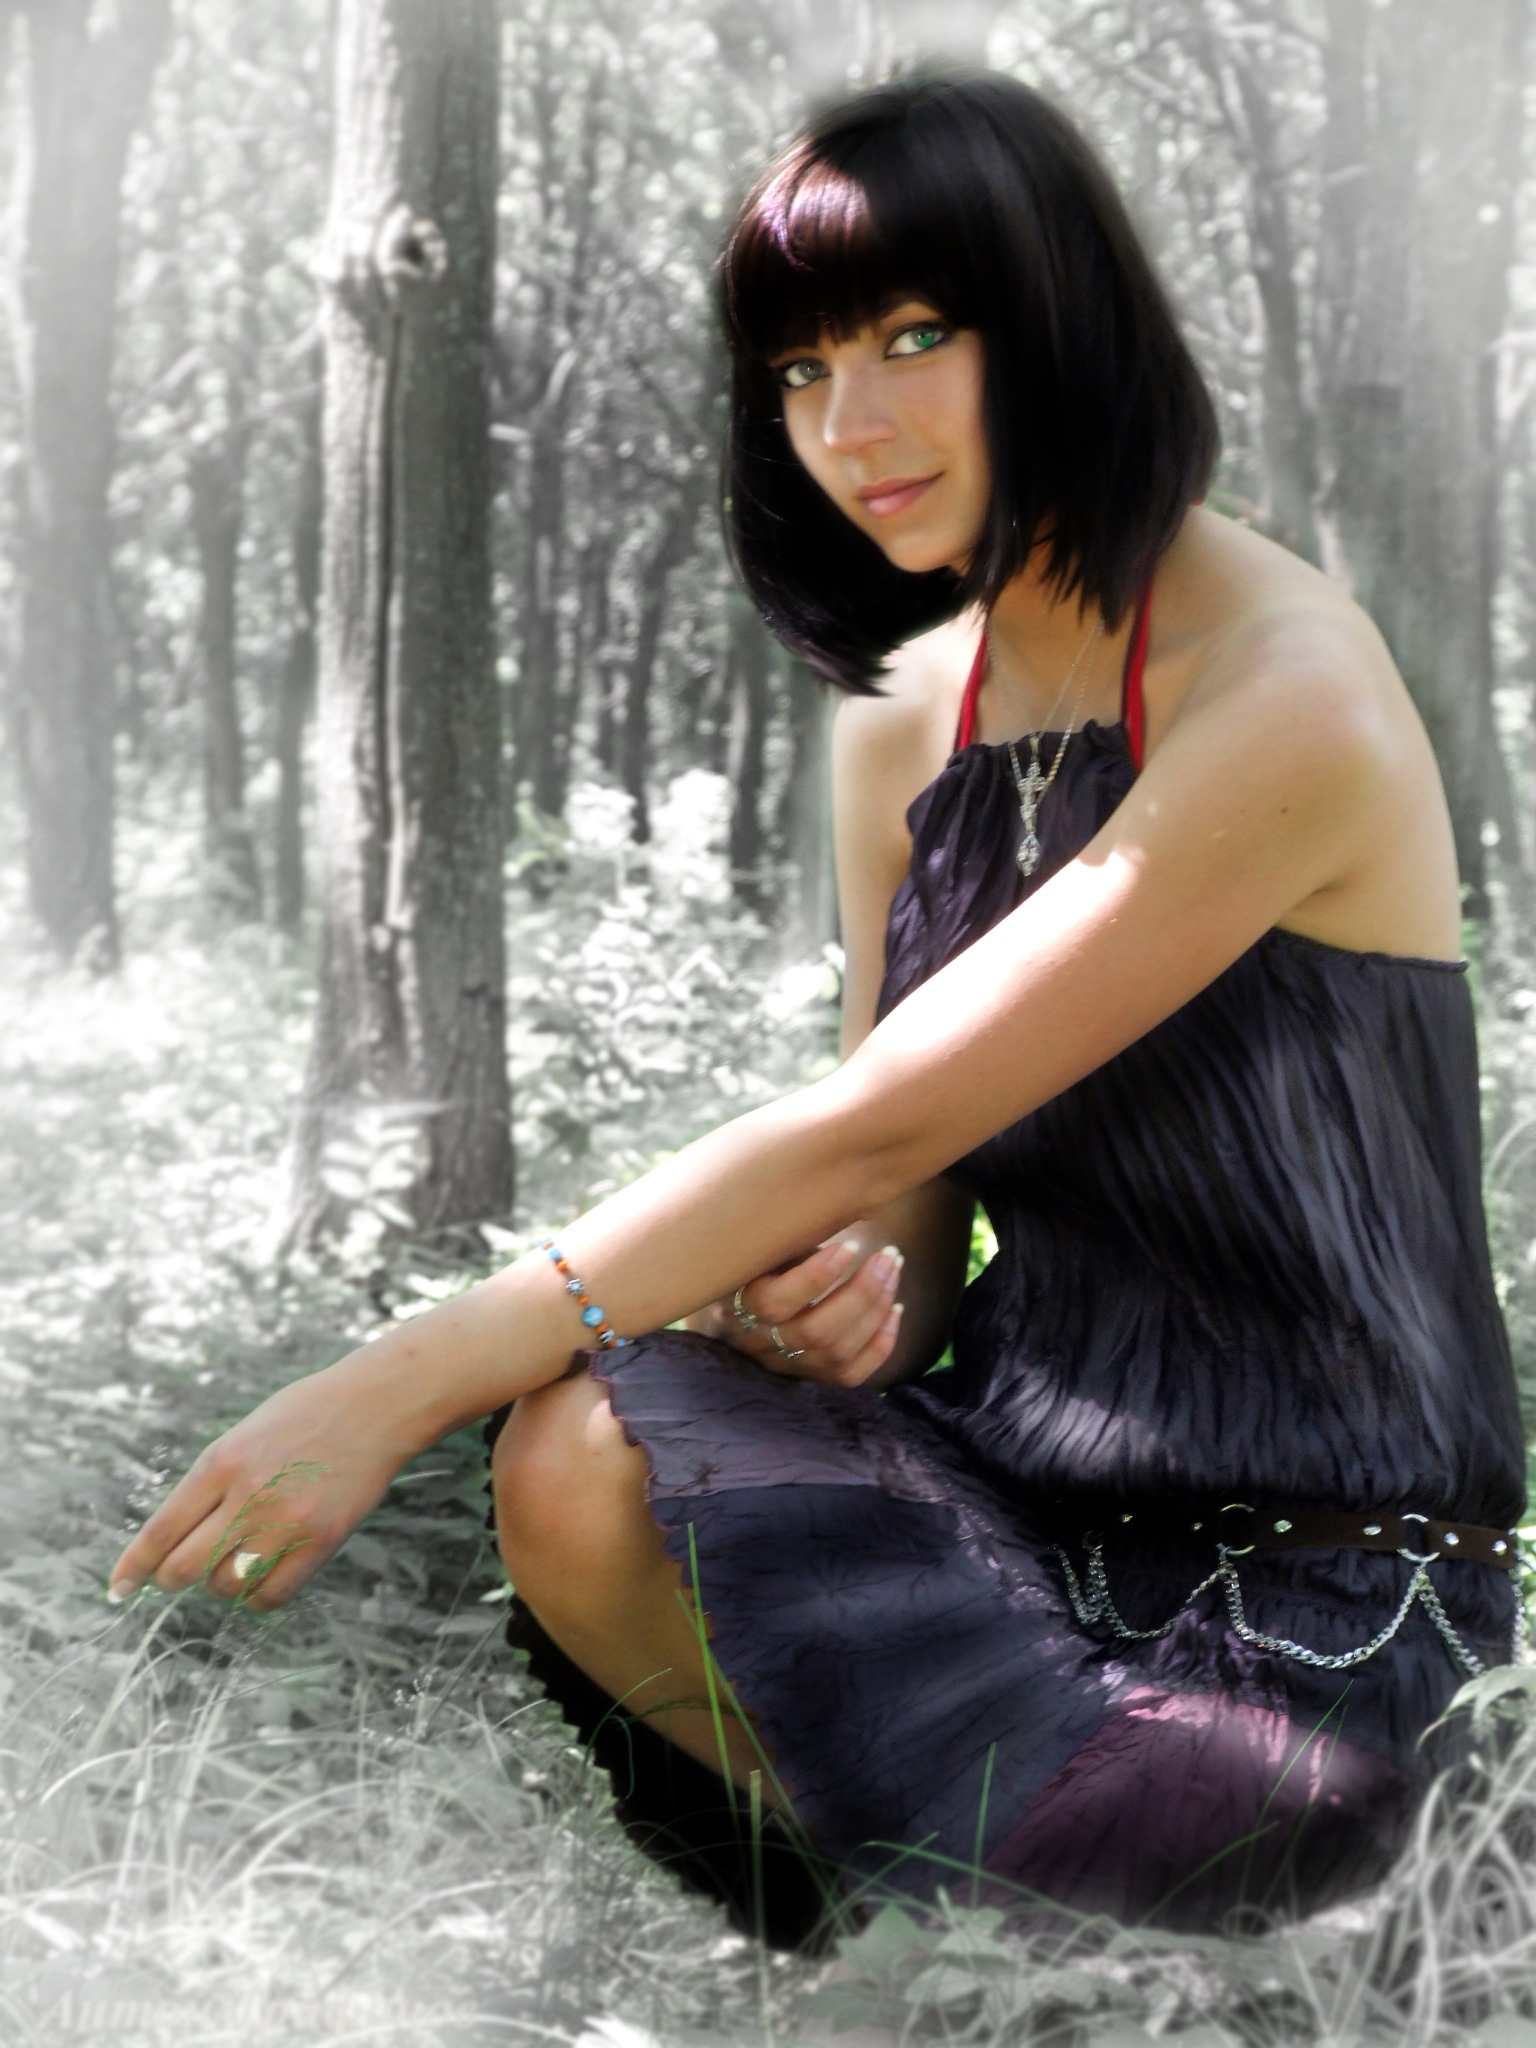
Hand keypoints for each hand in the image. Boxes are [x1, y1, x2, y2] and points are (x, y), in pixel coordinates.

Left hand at [105, 1357, 415, 1612]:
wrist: (376, 1404)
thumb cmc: (307, 1414)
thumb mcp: (245, 1434)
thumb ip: (211, 1483)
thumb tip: (176, 1539)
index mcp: (222, 1461)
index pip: (161, 1530)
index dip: (134, 1566)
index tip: (119, 1588)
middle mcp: (248, 1495)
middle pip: (184, 1568)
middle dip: (172, 1578)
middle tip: (181, 1573)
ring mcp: (286, 1521)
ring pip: (225, 1587)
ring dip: (221, 1583)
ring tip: (238, 1558)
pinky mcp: (320, 1541)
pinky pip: (270, 1595)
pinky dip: (258, 1595)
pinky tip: (265, 1574)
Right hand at [690, 1231, 904, 1387]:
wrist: (734, 1308)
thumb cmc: (754, 1262)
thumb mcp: (758, 1246)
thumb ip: (784, 1238)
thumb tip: (830, 1207)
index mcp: (739, 1305)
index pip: (775, 1303)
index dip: (816, 1277)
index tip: (850, 1245)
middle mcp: (761, 1343)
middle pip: (815, 1332)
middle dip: (861, 1293)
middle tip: (888, 1254)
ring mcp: (788, 1365)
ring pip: (837, 1352)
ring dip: (875, 1309)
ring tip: (893, 1269)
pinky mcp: (814, 1377)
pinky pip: (852, 1375)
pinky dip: (881, 1344)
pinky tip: (896, 1309)